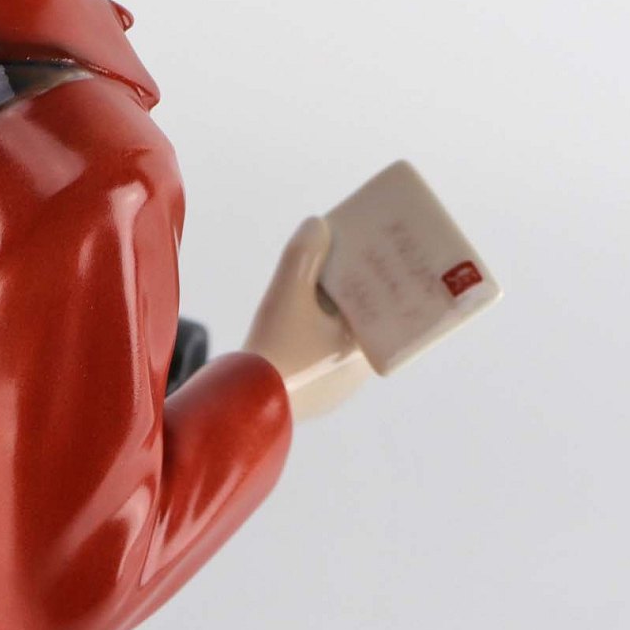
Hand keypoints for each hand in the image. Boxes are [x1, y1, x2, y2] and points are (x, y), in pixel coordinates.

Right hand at [243, 217, 372, 419]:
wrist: (244, 405)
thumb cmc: (274, 348)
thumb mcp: (287, 292)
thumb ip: (304, 253)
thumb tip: (320, 224)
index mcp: (366, 347)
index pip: (386, 306)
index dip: (379, 278)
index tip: (371, 255)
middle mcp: (360, 372)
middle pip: (363, 321)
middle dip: (353, 292)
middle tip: (341, 261)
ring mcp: (339, 388)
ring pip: (343, 342)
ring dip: (333, 317)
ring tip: (316, 286)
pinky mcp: (317, 397)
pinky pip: (325, 360)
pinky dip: (317, 340)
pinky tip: (299, 323)